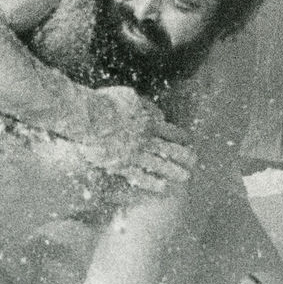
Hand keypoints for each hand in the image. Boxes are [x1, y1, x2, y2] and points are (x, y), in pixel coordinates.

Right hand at [80, 87, 195, 192]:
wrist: (88, 117)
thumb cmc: (105, 103)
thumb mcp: (131, 96)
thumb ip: (147, 106)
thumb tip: (161, 116)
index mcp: (148, 122)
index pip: (170, 132)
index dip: (181, 137)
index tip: (189, 142)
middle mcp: (145, 140)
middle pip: (170, 150)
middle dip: (185, 156)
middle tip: (194, 162)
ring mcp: (135, 155)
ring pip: (160, 166)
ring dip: (175, 171)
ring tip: (186, 177)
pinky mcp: (122, 166)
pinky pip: (141, 177)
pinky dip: (153, 182)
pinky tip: (163, 187)